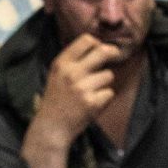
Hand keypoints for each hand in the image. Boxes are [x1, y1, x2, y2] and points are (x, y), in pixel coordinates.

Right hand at [26, 35, 119, 153]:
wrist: (51, 127)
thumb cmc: (55, 100)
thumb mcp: (56, 75)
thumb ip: (72, 62)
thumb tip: (97, 47)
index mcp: (61, 64)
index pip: (86, 40)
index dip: (97, 43)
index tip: (101, 47)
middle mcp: (72, 73)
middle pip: (103, 52)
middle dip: (113, 52)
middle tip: (115, 55)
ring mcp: (82, 88)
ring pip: (108, 75)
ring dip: (104, 83)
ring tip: (92, 92)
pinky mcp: (92, 102)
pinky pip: (109, 93)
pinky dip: (104, 99)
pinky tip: (93, 104)